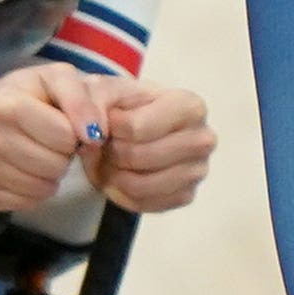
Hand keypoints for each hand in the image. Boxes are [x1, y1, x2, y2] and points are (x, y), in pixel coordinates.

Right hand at [0, 63, 114, 216]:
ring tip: (39, 157)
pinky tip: (24, 172)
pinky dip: (31, 192)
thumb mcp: (54, 79)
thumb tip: (94, 136)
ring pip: (40, 189)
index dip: (72, 134)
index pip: (65, 137)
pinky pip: (23, 203)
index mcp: (6, 104)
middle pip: (54, 166)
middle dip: (61, 156)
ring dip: (49, 176)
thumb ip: (82, 99)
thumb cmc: (22, 95)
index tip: (63, 127)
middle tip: (50, 144)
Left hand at [96, 79, 212, 212]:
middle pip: (138, 157)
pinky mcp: (186, 196)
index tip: (109, 121)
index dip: (111, 128)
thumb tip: (94, 133)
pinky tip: (121, 174)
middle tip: (108, 143)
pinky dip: (122, 193)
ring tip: (112, 158)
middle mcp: (202, 139)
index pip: (136, 128)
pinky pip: (142, 203)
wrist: (129, 127)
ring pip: (139, 186)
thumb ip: (91, 100)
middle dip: (112, 152)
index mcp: (190, 106)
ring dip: (114, 174)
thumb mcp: (103, 91)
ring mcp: (197, 171)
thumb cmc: (123, 106)